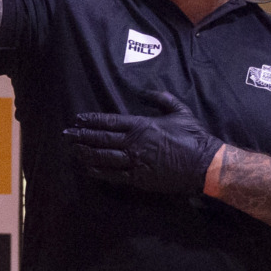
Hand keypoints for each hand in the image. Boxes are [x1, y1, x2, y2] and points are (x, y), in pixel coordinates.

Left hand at [65, 92, 223, 195]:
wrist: (204, 163)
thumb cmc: (193, 136)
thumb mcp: (179, 110)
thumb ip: (160, 98)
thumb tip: (145, 91)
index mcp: (142, 125)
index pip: (109, 121)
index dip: (91, 120)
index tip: (78, 119)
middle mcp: (134, 143)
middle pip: (101, 139)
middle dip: (81, 136)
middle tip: (66, 134)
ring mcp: (135, 162)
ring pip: (103, 157)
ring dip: (85, 153)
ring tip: (72, 150)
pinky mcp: (139, 179)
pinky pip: (113, 175)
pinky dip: (99, 171)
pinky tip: (88, 168)